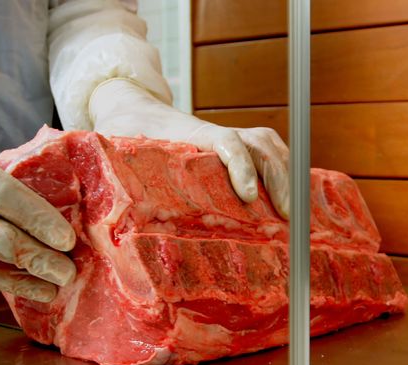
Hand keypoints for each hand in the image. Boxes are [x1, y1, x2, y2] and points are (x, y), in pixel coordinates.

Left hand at [89, 79, 289, 218]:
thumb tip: (110, 200)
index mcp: (188, 135)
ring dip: (288, 175)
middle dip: (280, 178)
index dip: (241, 166)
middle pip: (260, 144)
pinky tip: (291, 202)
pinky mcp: (232, 149)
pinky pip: (267, 154)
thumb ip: (115, 168)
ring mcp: (226, 139)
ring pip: (269, 146)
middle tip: (289, 216)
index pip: (225, 141)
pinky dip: (284, 173)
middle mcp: (214, 133)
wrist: (128, 106)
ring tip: (297, 213)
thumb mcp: (113, 149)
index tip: (248, 196)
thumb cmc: (120, 130)